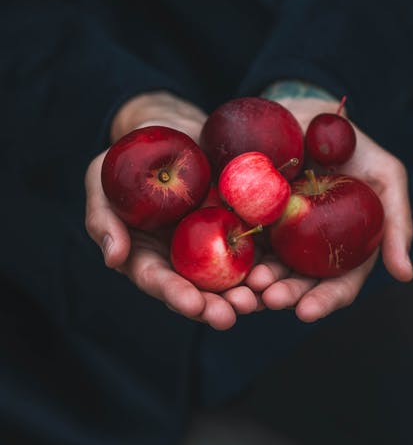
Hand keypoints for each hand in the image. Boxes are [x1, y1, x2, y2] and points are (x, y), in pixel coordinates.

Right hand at [85, 91, 260, 330]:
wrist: (171, 129)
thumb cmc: (127, 159)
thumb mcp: (100, 180)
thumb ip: (102, 219)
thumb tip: (113, 259)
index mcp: (149, 256)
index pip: (161, 281)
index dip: (176, 295)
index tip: (193, 304)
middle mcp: (183, 259)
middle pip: (200, 290)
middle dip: (215, 306)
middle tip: (230, 315)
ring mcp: (214, 245)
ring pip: (232, 278)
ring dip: (246, 294)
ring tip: (260, 301)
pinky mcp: (241, 226)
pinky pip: (258, 249)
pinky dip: (269, 264)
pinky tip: (280, 272)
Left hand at [246, 96, 412, 322]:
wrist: (307, 111)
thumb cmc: (354, 145)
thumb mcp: (387, 177)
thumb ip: (398, 223)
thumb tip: (406, 276)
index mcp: (344, 248)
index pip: (337, 284)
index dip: (324, 301)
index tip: (305, 312)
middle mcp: (309, 250)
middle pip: (298, 284)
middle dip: (284, 295)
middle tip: (268, 297)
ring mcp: (277, 235)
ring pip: (266, 269)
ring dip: (256, 284)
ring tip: (247, 285)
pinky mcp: (249, 218)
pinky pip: (240, 241)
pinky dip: (235, 256)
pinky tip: (227, 261)